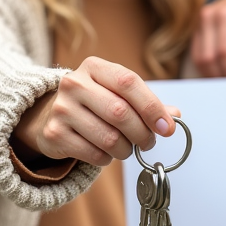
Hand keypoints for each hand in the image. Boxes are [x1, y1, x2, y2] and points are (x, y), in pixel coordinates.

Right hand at [12, 56, 179, 166]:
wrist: (50, 115)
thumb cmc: (95, 102)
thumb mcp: (118, 94)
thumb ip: (148, 103)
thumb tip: (175, 116)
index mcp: (95, 67)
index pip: (128, 82)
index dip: (152, 107)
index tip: (167, 128)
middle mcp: (74, 83)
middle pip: (120, 112)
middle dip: (142, 133)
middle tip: (148, 142)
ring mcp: (61, 108)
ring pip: (109, 138)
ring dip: (126, 149)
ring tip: (127, 148)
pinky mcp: (54, 134)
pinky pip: (94, 154)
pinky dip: (107, 158)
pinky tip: (105, 152)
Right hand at [189, 0, 225, 76]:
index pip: (224, 50)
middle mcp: (208, 16)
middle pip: (208, 56)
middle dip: (219, 75)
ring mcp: (198, 23)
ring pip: (198, 58)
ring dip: (210, 74)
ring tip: (223, 83)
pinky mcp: (193, 30)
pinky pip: (195, 54)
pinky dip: (204, 68)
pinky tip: (215, 74)